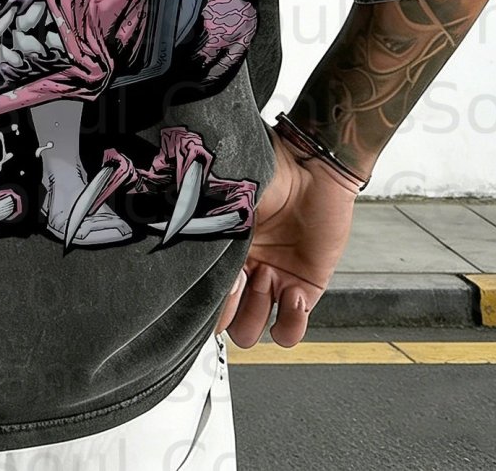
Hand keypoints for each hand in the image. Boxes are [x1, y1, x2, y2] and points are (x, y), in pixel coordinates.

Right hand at [216, 123, 359, 347]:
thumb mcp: (225, 196)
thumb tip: (185, 243)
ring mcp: (273, 282)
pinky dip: (289, 322)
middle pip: (224, 320)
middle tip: (239, 280)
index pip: (202, 290)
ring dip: (255, 313)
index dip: (203, 297)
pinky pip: (290, 327)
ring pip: (252, 330)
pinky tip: (292, 293)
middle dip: (228, 310)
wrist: (311, 166)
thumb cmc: (266, 172)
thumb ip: (206, 221)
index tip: (209, 280)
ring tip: (265, 278)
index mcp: (220, 248)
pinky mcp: (305, 288)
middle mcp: (243, 271)